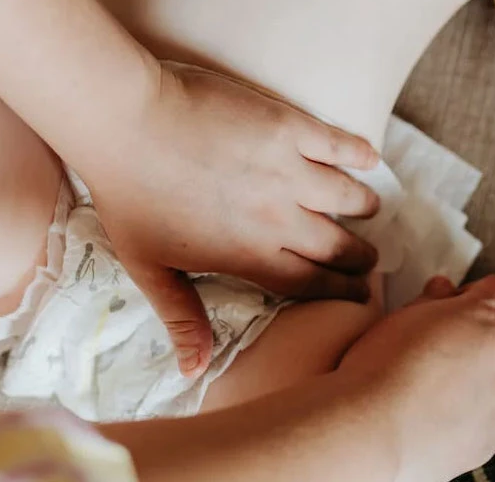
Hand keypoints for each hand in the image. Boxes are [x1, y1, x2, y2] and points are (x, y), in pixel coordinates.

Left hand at [85, 61, 380, 377]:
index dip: (341, 292)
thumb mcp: (148, 266)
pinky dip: (360, 153)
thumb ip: (181, 317)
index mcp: (250, 255)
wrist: (124, 122)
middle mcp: (279, 218)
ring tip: (368, 207)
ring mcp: (288, 170)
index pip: (311, 284)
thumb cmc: (128, 195)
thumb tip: (194, 370)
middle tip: (367, 257)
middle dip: (360, 257)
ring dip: (363, 206)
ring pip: (348, 196)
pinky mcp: (288, 126)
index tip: (359, 294)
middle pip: (337, 246)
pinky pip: (340, 144)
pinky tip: (370, 158)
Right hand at [339, 276, 494, 479]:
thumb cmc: (379, 370)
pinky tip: (458, 408)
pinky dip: (489, 407)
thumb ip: (431, 299)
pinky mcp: (493, 436)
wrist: (372, 430)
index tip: (459, 300)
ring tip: (468, 373)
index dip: (478, 291)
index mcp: (482, 318)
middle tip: (462, 334)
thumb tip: (444, 290)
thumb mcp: (400, 316)